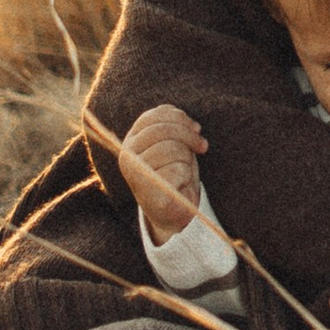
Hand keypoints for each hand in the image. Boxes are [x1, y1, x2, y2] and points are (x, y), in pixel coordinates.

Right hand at [121, 104, 205, 235]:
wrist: (172, 211)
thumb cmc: (174, 173)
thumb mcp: (173, 143)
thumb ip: (172, 126)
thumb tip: (191, 124)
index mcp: (131, 141)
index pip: (152, 117)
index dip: (178, 118)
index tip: (196, 128)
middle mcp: (127, 156)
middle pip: (162, 130)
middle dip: (188, 136)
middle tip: (201, 147)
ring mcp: (135, 175)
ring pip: (172, 149)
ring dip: (187, 159)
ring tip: (184, 170)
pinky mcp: (149, 193)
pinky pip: (177, 170)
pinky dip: (186, 176)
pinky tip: (181, 185)